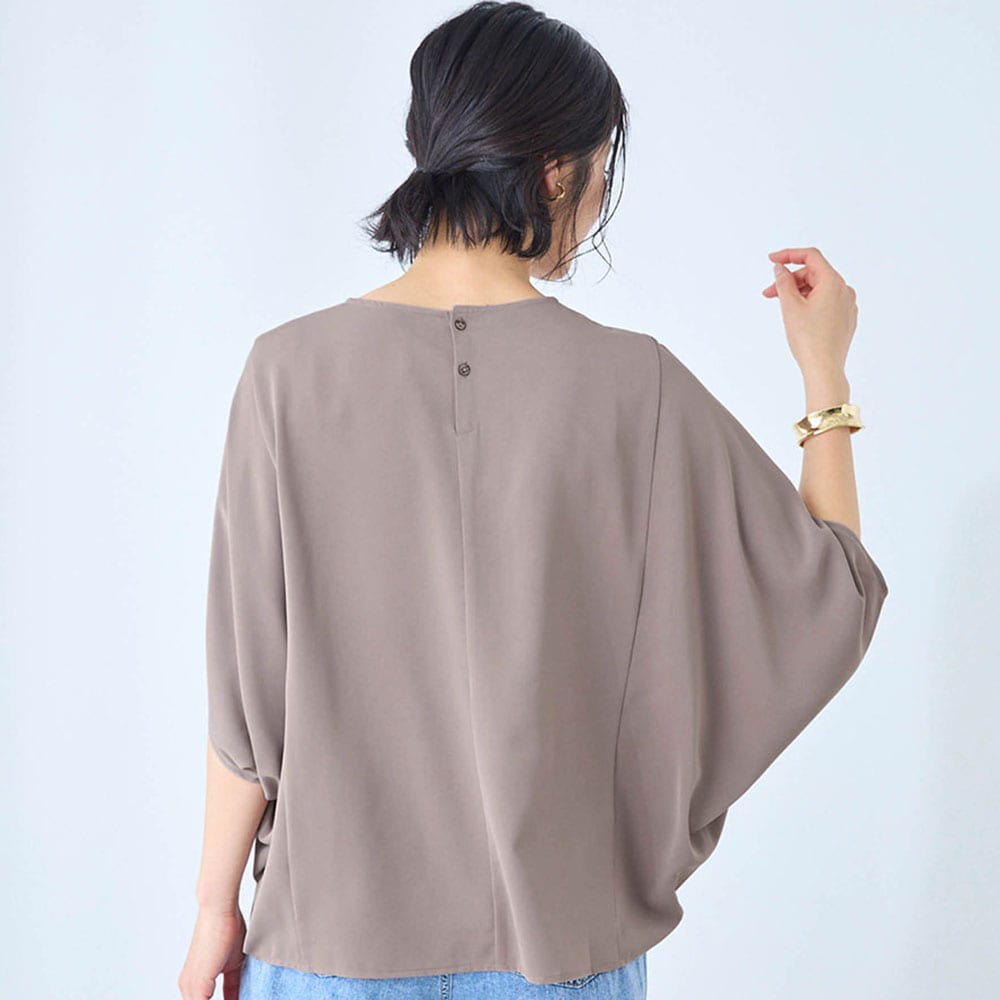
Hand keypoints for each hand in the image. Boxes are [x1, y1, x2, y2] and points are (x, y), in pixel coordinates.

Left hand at [177, 905, 246, 999]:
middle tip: (246, 999)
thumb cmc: (226, 929)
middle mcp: (187, 989)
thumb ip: (234, 986)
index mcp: (194, 985)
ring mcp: (190, 989)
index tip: (242, 998)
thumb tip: (241, 998)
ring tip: (246, 999)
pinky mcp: (197, 986)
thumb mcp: (233, 965)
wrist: (219, 911)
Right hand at [761, 247, 857, 382]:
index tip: (772, 260)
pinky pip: (826, 302)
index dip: (789, 255)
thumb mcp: (790, 306)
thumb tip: (781, 269)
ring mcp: (847, 305)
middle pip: (814, 274)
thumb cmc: (809, 340)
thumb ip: (783, 282)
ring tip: (782, 307)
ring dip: (799, 293)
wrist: (824, 368)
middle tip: (769, 293)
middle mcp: (844, 290)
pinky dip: (810, 303)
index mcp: (833, 282)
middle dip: (790, 280)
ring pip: (819, 289)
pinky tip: (798, 316)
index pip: (810, 257)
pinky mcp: (846, 318)